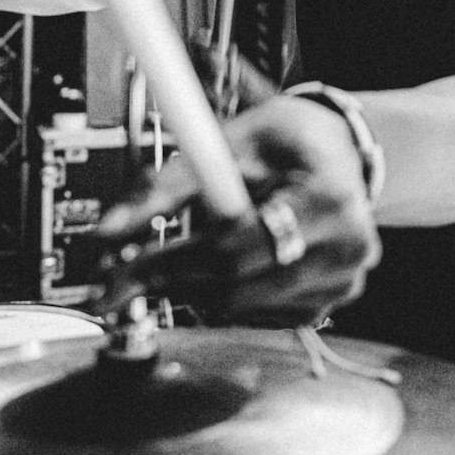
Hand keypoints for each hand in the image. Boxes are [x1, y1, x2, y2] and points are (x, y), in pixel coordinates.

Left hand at [95, 95, 380, 326]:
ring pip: (242, 309)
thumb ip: (168, 184)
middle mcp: (345, 247)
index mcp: (327, 198)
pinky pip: (260, 316)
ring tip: (179, 256)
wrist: (340, 149)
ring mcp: (342, 281)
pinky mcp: (331, 301)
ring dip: (197, 289)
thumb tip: (109, 231)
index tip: (120, 268)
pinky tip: (227, 264)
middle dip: (171, 281)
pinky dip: (229, 296)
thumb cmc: (287, 139)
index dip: (168, 262)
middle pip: (235, 288)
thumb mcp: (230, 140)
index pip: (233, 248)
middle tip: (124, 274)